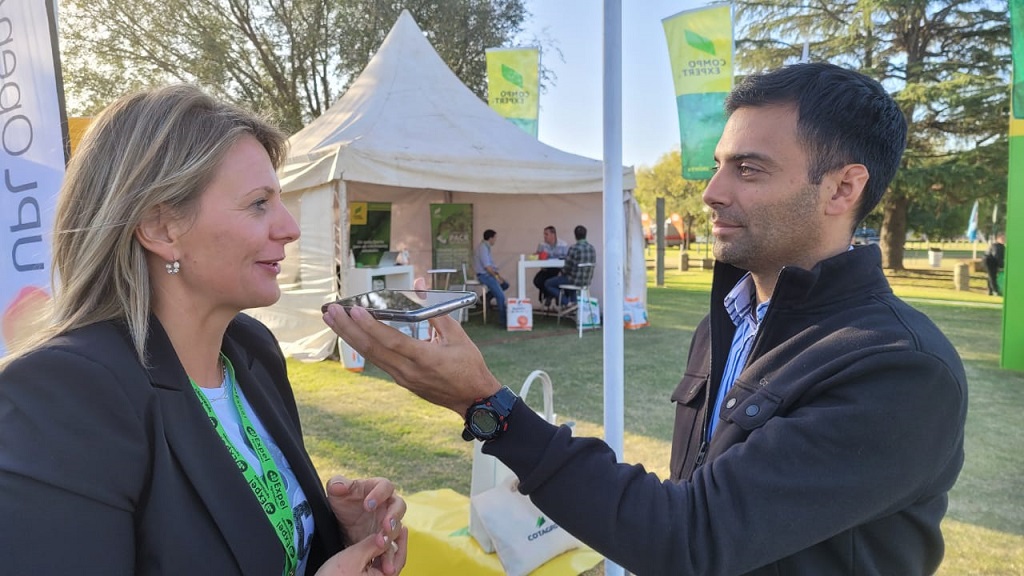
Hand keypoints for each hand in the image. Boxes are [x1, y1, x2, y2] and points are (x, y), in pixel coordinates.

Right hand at [313, 528, 407, 575]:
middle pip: (393, 563)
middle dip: (393, 546)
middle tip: (394, 528)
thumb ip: (373, 544)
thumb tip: (387, 534)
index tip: (401, 526)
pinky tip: (371, 548)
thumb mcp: (354, 557)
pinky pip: (375, 571)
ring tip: (382, 535)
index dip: (400, 541)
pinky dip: (375, 559)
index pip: (398, 559)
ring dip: (384, 551)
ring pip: (384, 566)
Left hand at [322, 304, 501, 414]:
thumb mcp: (458, 336)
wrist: (473, 399)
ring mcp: (402, 378)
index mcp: (426, 358)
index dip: (371, 326)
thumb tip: (419, 286)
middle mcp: (409, 371)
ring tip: (333, 320)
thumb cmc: (469, 366)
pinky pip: (377, 360)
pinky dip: (362, 345)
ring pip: (370, 355)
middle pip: (372, 349)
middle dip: (349, 329)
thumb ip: (435, 310)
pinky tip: (352, 334)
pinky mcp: (400, 380)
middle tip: (332, 311)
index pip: (392, 341)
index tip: (354, 310)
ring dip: (350, 336)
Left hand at [327, 476, 405, 552]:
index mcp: (379, 488)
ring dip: (391, 536)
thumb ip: (337, 485)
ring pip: (398, 527)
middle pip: (399, 507)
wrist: (344, 523)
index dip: (379, 495)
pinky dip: (390, 553)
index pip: (386, 487)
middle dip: (393, 517)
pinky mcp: (388, 538)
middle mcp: (389, 504)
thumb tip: (338, 486)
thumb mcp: (337, 493)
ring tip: (381, 545)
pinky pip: (394, 545)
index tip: (367, 505)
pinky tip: (384, 561)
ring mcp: (391, 521)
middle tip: (385, 526)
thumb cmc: (344, 502)